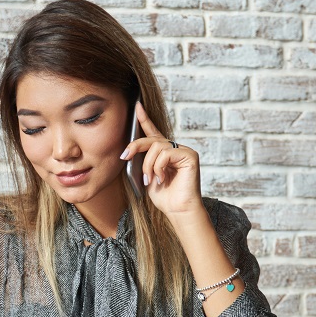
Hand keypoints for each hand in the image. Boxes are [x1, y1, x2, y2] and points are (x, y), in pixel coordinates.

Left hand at [121, 102, 204, 219]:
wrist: (178, 210)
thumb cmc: (164, 197)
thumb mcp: (146, 176)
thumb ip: (141, 161)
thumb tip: (129, 151)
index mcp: (164, 153)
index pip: (153, 132)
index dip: (144, 119)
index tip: (137, 106)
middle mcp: (174, 149)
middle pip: (151, 139)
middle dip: (135, 146)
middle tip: (125, 157)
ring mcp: (183, 151)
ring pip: (156, 147)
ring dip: (148, 165)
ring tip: (150, 179)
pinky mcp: (190, 155)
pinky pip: (166, 153)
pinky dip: (159, 167)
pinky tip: (162, 179)